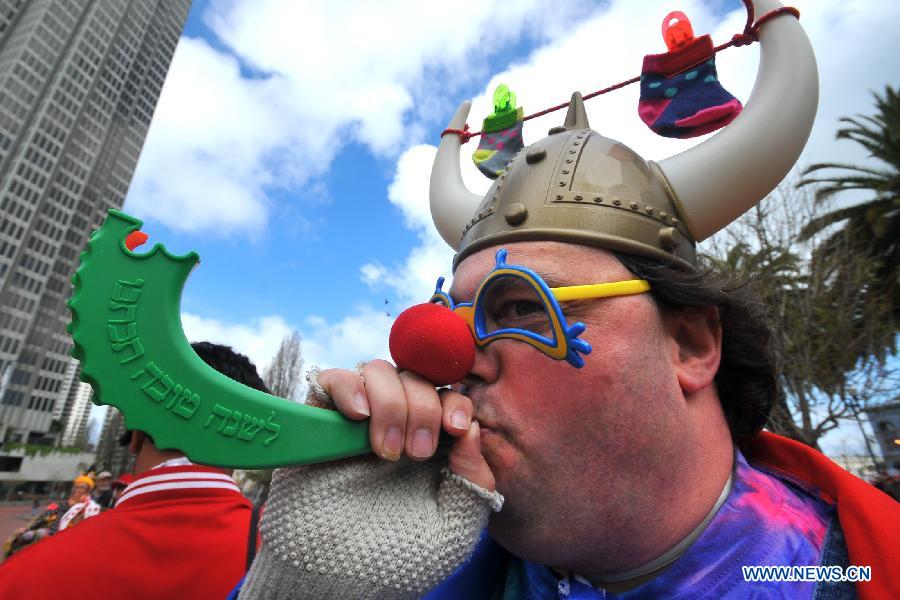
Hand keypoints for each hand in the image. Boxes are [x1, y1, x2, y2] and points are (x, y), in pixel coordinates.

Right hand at [238, 363, 503, 599]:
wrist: (337, 580)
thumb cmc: (397, 559)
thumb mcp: (455, 524)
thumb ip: (473, 478)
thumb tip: (472, 428)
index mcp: (430, 444)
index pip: (448, 396)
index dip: (455, 402)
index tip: (456, 429)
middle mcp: (396, 426)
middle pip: (415, 377)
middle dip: (423, 407)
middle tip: (416, 453)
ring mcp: (357, 422)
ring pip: (378, 371)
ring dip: (390, 401)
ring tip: (385, 451)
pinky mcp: (320, 424)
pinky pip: (331, 380)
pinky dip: (348, 386)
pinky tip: (357, 415)